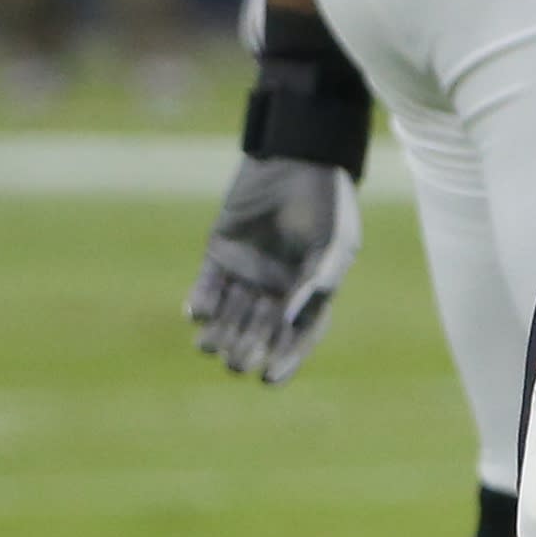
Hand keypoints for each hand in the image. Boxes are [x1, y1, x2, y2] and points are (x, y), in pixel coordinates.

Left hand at [186, 155, 362, 382]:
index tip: (267, 378)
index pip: (297, 338)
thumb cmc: (327, 201)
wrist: (298, 158)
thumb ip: (319, 282)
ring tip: (210, 345)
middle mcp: (277, 289)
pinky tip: (199, 313)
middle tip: (236, 361)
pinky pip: (207, 290)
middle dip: (246, 350)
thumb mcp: (336, 243)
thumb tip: (291, 322)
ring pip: (229, 318)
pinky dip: (200, 305)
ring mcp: (247, 273)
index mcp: (310, 292)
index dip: (285, 361)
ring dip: (219, 336)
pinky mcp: (220, 255)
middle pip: (258, 333)